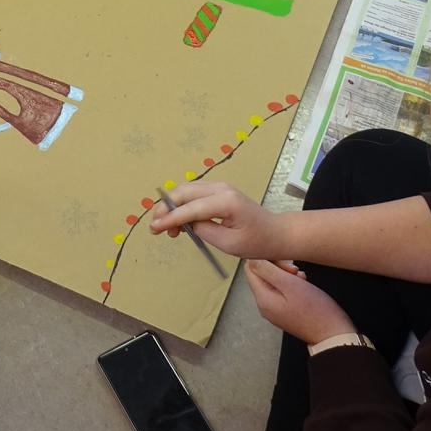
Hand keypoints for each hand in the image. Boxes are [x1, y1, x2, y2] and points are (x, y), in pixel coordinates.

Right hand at [149, 180, 288, 259]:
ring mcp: (219, 187)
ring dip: (172, 206)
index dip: (170, 218)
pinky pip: (193, 193)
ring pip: (186, 190)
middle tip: (156, 228)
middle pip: (184, 192)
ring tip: (168, 228)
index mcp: (226, 202)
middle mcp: (221, 188)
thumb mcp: (229, 244)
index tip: (155, 228)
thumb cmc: (256, 242)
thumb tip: (185, 223)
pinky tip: (179, 220)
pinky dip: (181, 204)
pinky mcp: (218, 190)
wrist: (275, 232)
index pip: (191, 208)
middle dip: (166, 208)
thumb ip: (204, 230)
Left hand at [245, 258, 355, 344]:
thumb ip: (268, 270)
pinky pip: (282, 292)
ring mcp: (275, 310)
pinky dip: (292, 285)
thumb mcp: (290, 285)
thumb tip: (251, 258)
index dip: (266, 259)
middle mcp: (264, 305)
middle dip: (278, 268)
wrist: (333, 335)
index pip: (251, 268)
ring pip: (273, 282)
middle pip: (261, 275)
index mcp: (262, 298)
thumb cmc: (315, 310)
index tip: (285, 262)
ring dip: (287, 276)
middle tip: (296, 270)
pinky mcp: (285, 312)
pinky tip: (304, 285)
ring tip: (302, 278)